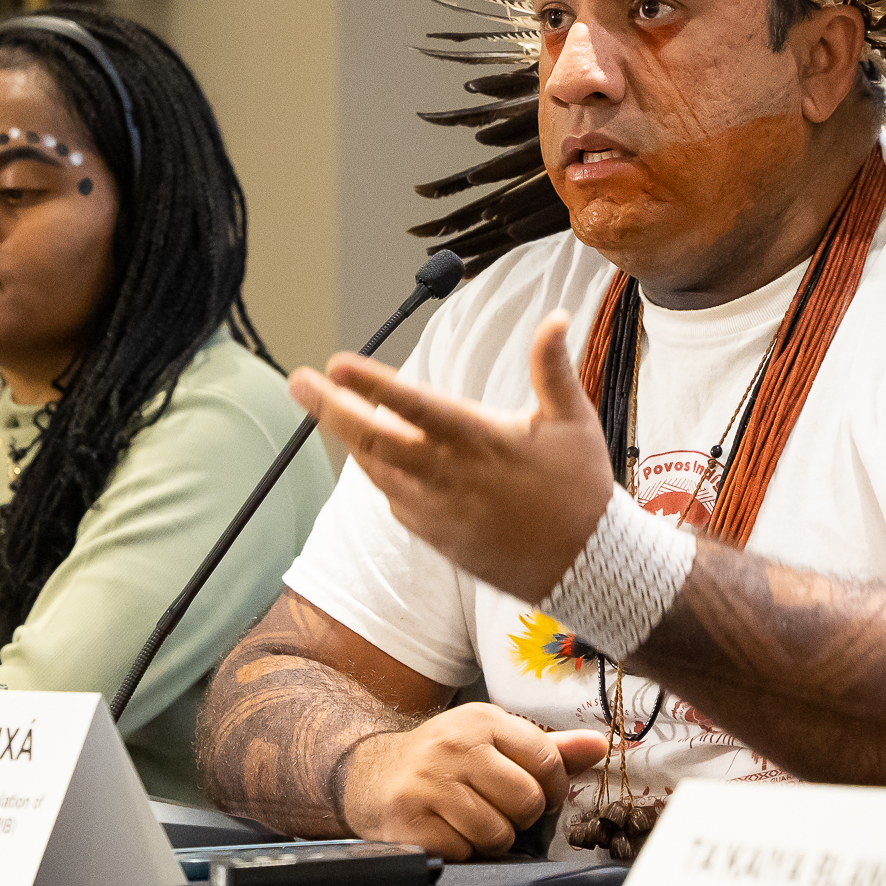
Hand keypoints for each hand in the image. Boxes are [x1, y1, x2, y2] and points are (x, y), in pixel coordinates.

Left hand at [288, 312, 612, 603]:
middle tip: (300, 381)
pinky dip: (376, 471)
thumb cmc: (581, 489)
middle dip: (331, 408)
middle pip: (376, 441)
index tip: (338, 363)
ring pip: (377, 470)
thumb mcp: (574, 423)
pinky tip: (366, 450)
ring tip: (323, 406)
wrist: (585, 569)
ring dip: (347, 438)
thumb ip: (552, 368)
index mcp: (483, 441)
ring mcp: (438, 511)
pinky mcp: (435, 536)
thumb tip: (555, 316)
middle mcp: (452, 477)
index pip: (417, 406)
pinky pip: (393, 498)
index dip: (373, 384)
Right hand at [340, 701, 608, 859]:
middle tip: (496, 808)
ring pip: (498, 833)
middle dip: (519, 817)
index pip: (546, 759)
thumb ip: (548, 747)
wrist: (370, 774)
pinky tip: (445, 830)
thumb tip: (600, 746)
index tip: (537, 792)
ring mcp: (430, 783)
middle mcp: (455, 746)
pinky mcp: (410, 820)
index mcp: (481, 720)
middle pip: (527, 802)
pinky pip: (464, 852)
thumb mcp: (491, 740)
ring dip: (489, 838)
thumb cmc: (442, 760)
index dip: (552, 787)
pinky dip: (461, 851)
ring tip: (469, 820)